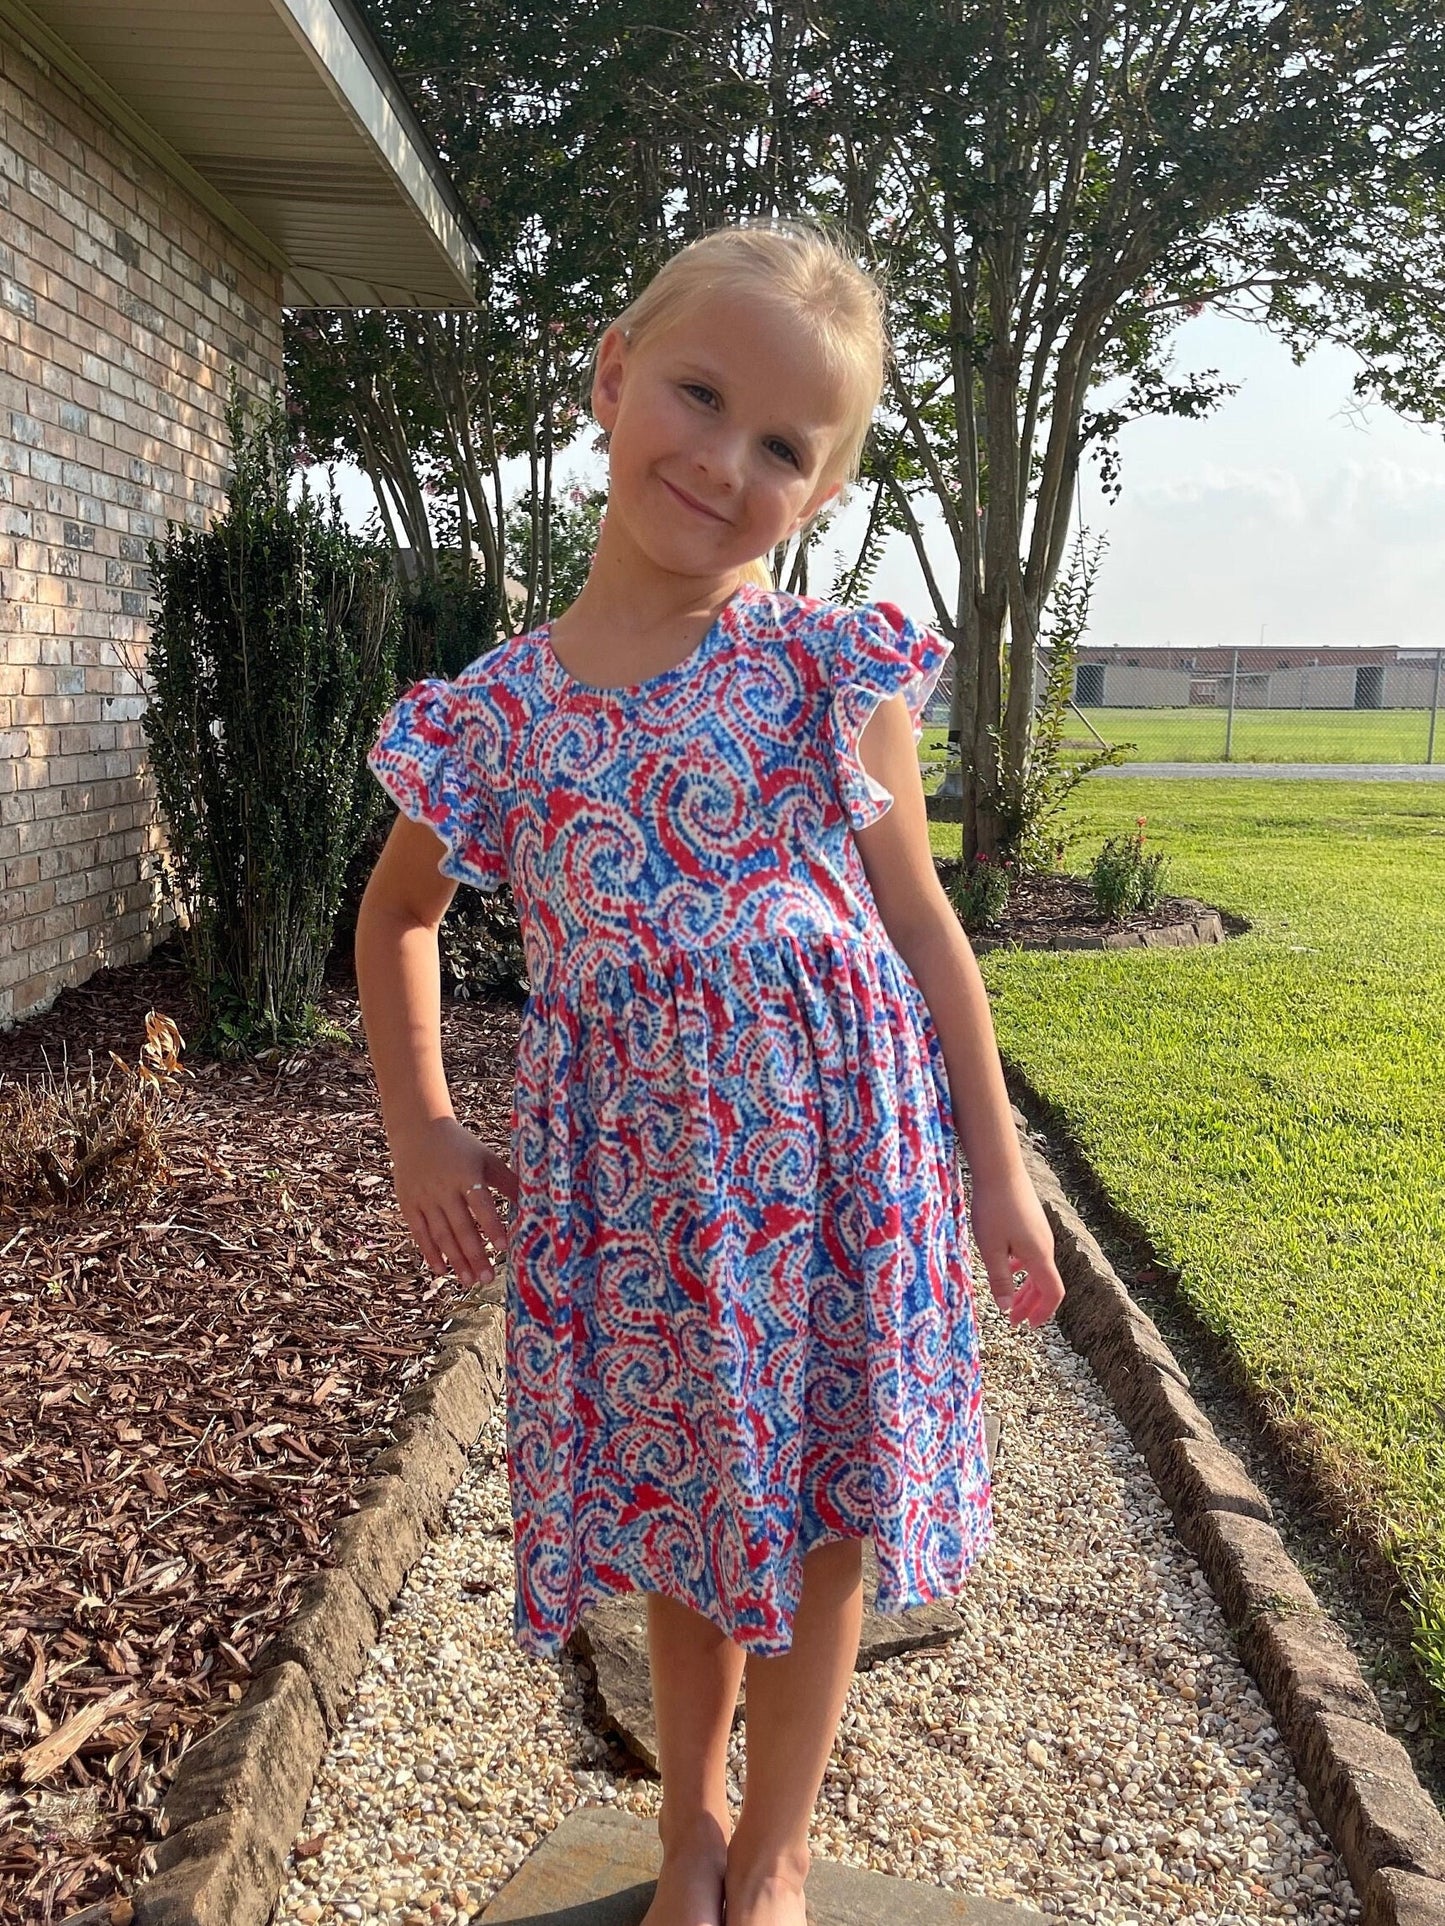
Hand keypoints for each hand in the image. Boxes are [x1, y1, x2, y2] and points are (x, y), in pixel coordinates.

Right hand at [387, 1116, 517, 1288]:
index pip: (481, 1205)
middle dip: (475, 1254)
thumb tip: (534, 1202)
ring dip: (455, 1260)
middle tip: (488, 1278)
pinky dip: (430, 1253)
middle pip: (460, 1226)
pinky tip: (442, 1270)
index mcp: (466, 1175)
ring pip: (440, 1234)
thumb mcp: (486, 1159)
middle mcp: (443, 1188)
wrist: (418, 1130)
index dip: (491, 1227)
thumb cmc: (461, 1147)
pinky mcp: (408, 1204)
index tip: (503, 1247)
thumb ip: (508, 1181)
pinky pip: (419, 1233)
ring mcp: (423, 1197)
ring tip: (469, 1281)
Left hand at [968, 1163, 1065, 1329]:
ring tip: (1010, 1300)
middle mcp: (1046, 1245)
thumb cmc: (993, 1208)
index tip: (1028, 1325)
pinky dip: (1023, 1268)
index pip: (1053, 1293)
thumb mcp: (991, 1248)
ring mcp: (1040, 1232)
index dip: (1043, 1312)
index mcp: (1040, 1256)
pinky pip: (1033, 1253)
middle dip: (1032, 1305)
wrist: (1000, 1169)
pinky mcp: (1032, 1221)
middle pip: (1046, 1283)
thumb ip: (1000, 1279)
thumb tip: (1005, 1307)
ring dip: (1026, 1288)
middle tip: (1014, 1319)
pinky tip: (1008, 1267)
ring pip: (1039, 1268)